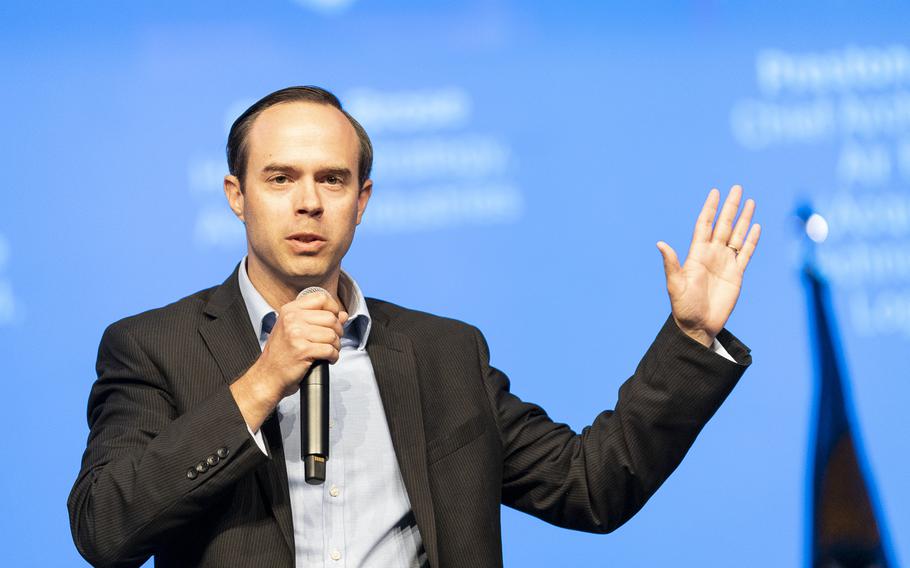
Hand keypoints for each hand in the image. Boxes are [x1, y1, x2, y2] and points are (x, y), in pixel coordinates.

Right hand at [231, 292, 347, 430]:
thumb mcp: (295, 330)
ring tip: (329, 351)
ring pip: (332, 334)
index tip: (333, 319)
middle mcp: (292, 319)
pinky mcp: (303, 351)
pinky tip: (328, 359)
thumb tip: (343, 315)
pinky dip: (334, 356)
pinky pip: (330, 350)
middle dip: (338, 331)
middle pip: (331, 317)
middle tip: (332, 340)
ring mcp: (296, 334)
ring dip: (336, 345)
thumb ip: (319, 319)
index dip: (333, 308)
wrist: (268, 375)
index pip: (321, 298)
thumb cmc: (282, 353)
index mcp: (290, 310)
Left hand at [656, 185, 759, 346]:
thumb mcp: (675, 284)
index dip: (710, 208)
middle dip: (730, 207)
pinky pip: (746, 253)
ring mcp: (725, 263)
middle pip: (724, 225)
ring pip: (737, 235)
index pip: (705, 225)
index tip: (715, 192)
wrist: (698, 325)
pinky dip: (752, 240)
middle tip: (737, 187)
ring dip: (744, 219)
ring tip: (751, 201)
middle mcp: (712, 255)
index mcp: (697, 254)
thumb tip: (660, 244)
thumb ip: (671, 263)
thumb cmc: (683, 307)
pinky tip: (756, 227)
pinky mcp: (737, 274)